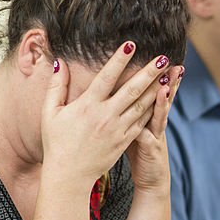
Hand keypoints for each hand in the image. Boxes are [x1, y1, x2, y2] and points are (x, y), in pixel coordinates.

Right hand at [41, 42, 168, 185]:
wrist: (69, 175)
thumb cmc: (57, 142)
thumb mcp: (50, 113)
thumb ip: (57, 86)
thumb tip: (60, 63)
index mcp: (87, 106)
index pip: (106, 77)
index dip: (119, 60)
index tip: (131, 44)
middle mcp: (106, 116)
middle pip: (132, 90)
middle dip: (149, 72)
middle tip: (164, 58)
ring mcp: (118, 129)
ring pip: (142, 105)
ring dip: (157, 88)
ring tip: (169, 74)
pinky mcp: (125, 140)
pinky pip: (143, 121)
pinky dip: (154, 108)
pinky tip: (162, 97)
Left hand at [126, 64, 183, 193]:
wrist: (151, 179)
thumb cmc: (139, 153)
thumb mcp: (134, 129)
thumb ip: (128, 111)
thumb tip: (117, 94)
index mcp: (146, 114)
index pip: (151, 90)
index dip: (153, 75)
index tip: (156, 57)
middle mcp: (153, 121)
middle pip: (160, 96)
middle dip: (166, 78)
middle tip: (169, 60)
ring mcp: (155, 133)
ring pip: (161, 111)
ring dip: (165, 96)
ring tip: (168, 80)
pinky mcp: (151, 147)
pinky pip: (152, 132)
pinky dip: (155, 120)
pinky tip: (157, 109)